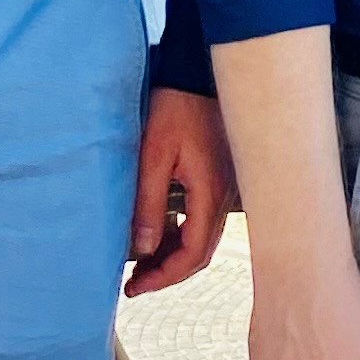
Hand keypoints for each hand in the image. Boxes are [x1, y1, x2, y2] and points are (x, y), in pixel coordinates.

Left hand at [125, 91, 236, 297]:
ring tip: (141, 264)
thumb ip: (149, 203)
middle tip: (135, 283)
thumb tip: (143, 249)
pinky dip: (181, 234)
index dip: (163, 277)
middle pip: (200, 253)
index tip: (135, 287)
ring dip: (174, 255)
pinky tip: (159, 233)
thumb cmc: (176, 106)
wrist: (197, 72)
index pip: (192, 254)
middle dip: (167, 272)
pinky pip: (203, 218)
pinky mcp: (220, 178)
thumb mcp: (154, 154)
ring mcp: (225, 188)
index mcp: (210, 193)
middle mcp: (223, 196)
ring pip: (202, 237)